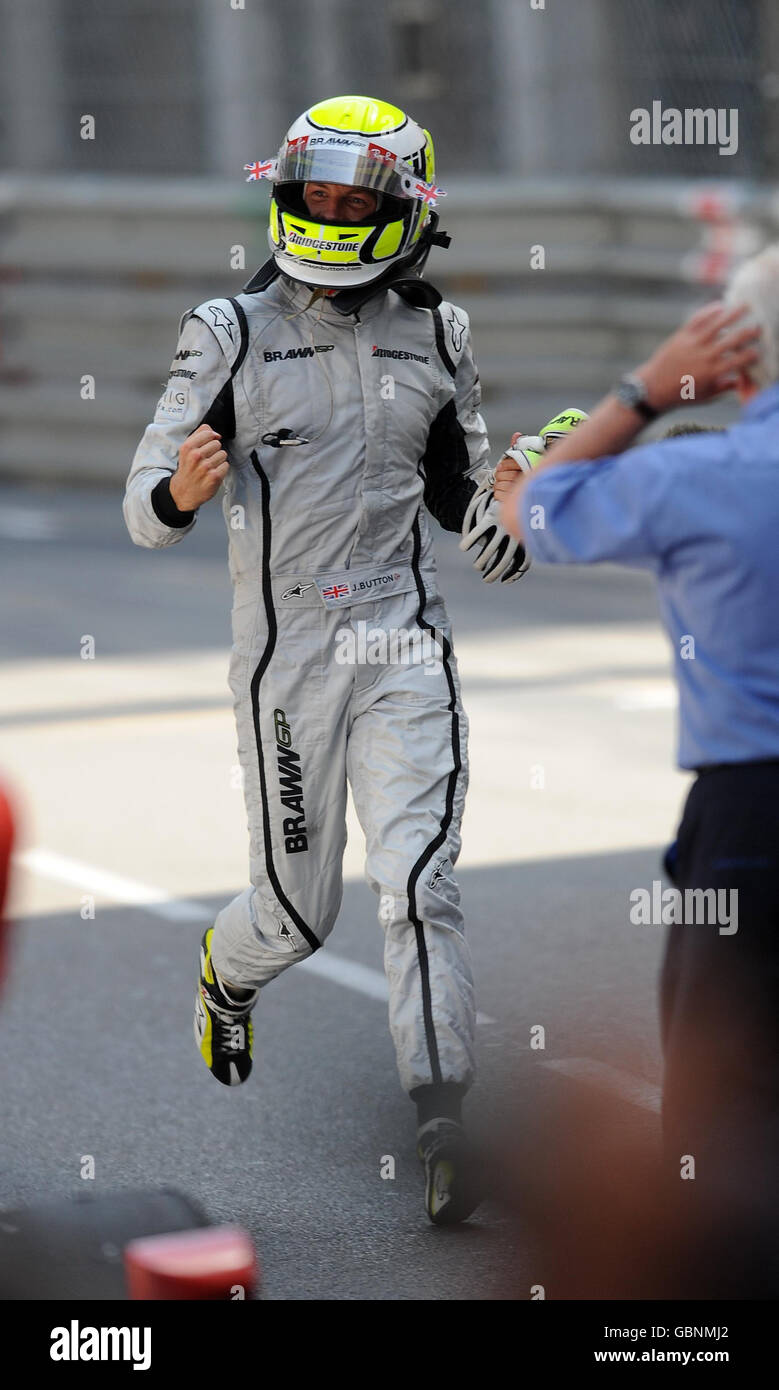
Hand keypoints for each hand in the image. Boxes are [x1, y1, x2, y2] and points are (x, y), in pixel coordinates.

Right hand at [170, 425, 227, 510]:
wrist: (184, 491)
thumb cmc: (187, 468)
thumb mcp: (186, 449)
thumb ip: (199, 435)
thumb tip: (216, 434)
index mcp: (188, 447)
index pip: (209, 433)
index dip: (210, 439)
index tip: (207, 445)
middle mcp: (196, 456)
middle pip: (217, 444)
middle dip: (213, 451)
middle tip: (206, 460)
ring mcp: (205, 467)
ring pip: (223, 454)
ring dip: (218, 460)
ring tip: (209, 467)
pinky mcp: (214, 476)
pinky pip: (226, 465)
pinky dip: (221, 469)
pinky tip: (213, 473)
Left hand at [492, 432, 522, 501]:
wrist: (536, 498)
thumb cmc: (528, 476)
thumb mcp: (525, 459)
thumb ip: (518, 447)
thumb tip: (516, 435)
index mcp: (528, 468)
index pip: (511, 464)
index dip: (504, 465)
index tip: (502, 467)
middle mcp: (524, 479)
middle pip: (503, 475)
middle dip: (500, 475)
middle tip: (503, 476)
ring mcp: (519, 492)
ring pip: (500, 485)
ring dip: (499, 485)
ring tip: (504, 485)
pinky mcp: (513, 502)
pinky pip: (498, 495)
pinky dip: (498, 493)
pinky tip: (504, 492)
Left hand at [636, 302, 760, 411]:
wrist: (653, 388)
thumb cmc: (682, 395)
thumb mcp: (706, 397)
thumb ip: (725, 388)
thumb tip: (743, 381)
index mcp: (712, 373)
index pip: (738, 361)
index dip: (751, 355)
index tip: (758, 351)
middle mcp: (704, 357)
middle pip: (731, 340)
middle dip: (748, 333)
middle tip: (758, 327)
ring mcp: (692, 344)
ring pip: (716, 324)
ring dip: (733, 314)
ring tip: (745, 305)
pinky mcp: (682, 336)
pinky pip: (698, 319)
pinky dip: (709, 311)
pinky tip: (720, 305)